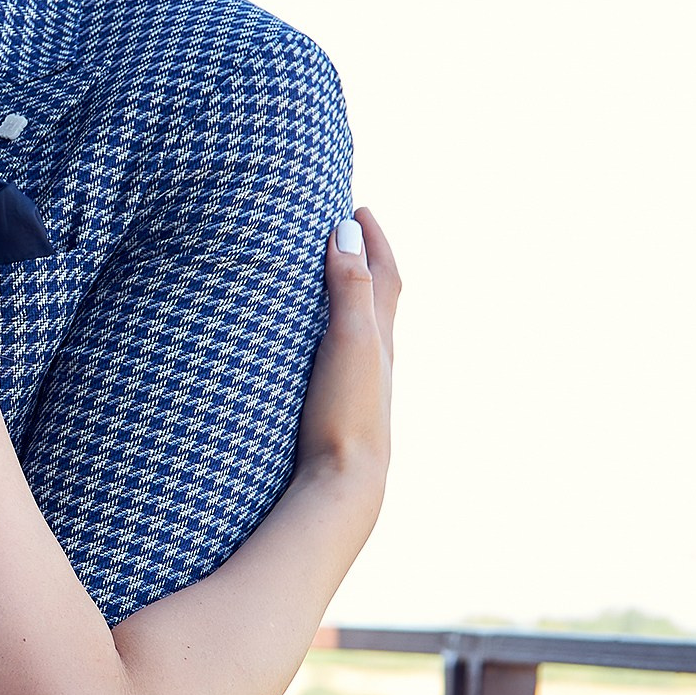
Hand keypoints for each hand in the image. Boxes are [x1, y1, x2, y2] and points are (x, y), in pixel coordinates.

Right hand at [294, 205, 399, 512]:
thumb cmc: (347, 412)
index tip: (358, 208)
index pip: (385, 275)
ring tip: (325, 287)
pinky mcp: (336, 413)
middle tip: (345, 236)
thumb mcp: (350, 340)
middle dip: (364, 263)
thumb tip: (347, 232)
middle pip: (379, 301)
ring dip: (348, 303)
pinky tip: (310, 355)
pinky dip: (331, 341)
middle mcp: (376, 362)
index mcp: (381, 339)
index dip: (375, 240)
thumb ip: (350, 287)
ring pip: (362, 334)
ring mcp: (358, 390)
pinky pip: (339, 362)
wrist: (344, 486)